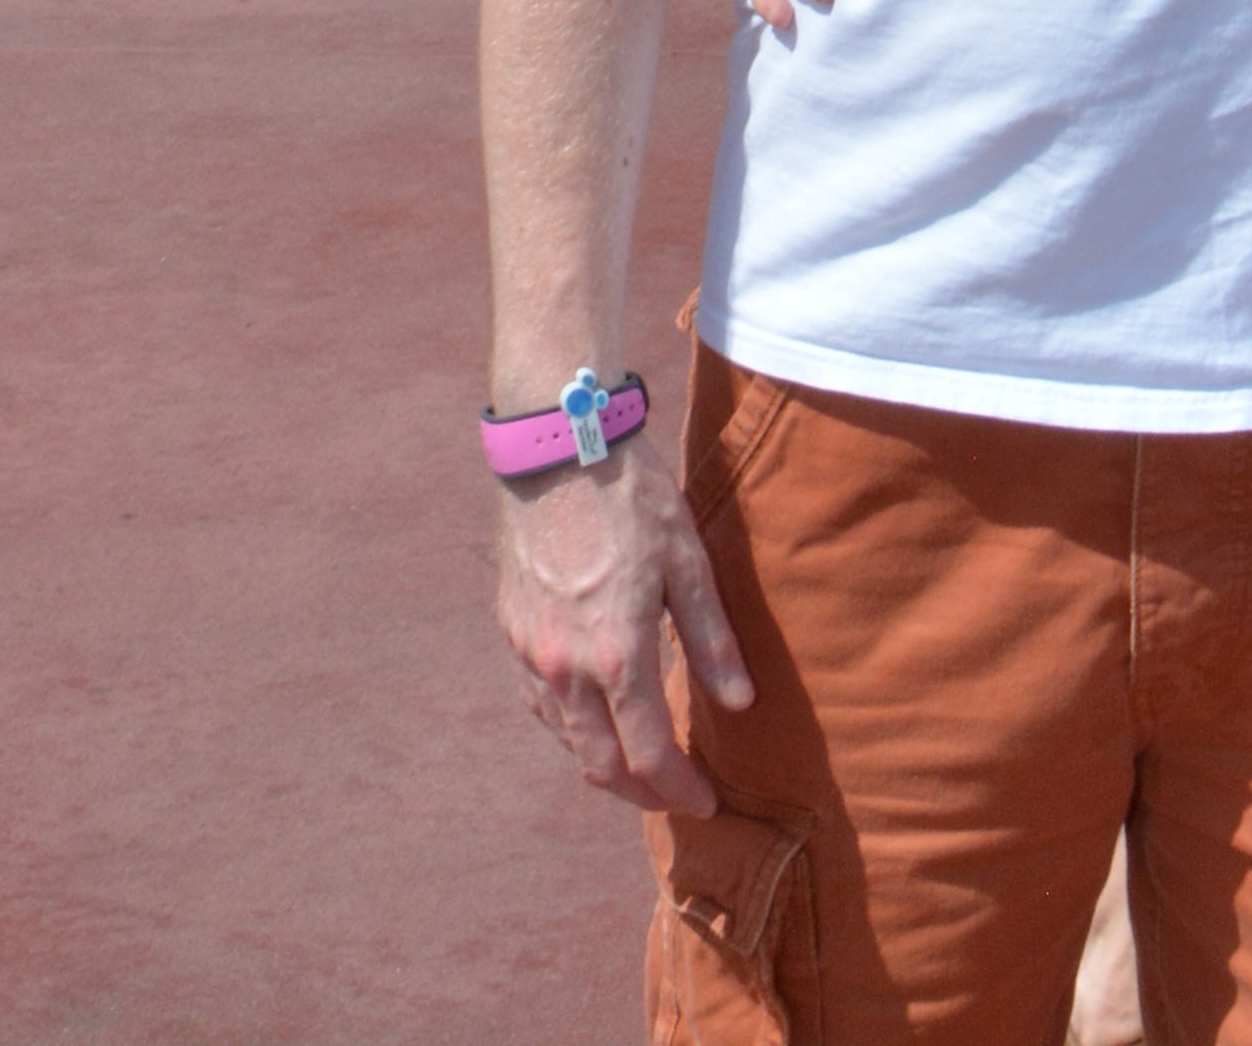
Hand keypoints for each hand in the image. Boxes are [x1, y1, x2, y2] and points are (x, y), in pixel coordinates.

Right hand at [491, 430, 753, 813]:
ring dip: (605, 765)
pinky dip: (572, 730)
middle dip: (642, 794)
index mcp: (618, 655)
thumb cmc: (632, 497)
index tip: (705, 802)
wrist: (558, 449)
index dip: (678, 790)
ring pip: (567, 742)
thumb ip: (711, 640)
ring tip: (643, 766)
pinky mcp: (512, 634)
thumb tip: (738, 703)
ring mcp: (532, 655)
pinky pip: (541, 707)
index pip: (649, 756)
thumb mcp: (689, 561)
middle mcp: (567, 669)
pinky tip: (596, 720)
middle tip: (676, 797)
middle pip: (602, 765)